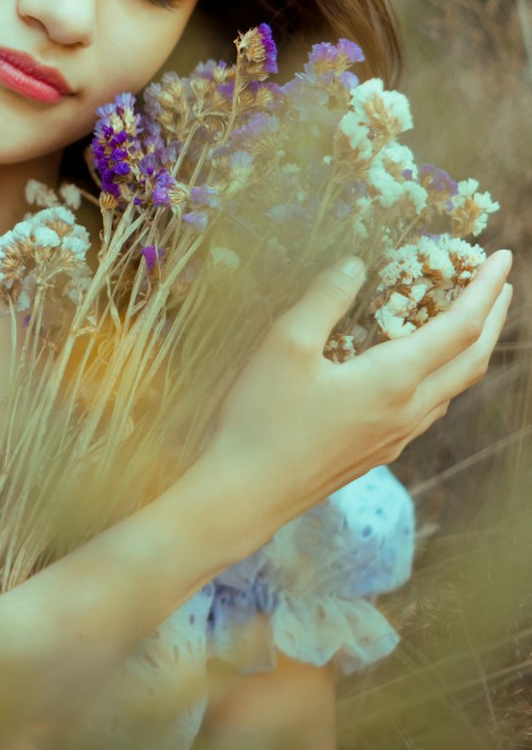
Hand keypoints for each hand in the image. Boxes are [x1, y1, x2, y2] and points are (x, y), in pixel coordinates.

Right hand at [192, 248, 512, 544]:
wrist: (246, 494)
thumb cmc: (261, 418)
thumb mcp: (285, 344)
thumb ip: (325, 298)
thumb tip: (355, 264)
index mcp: (393, 381)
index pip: (460, 327)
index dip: (485, 288)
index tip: (502, 255)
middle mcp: (407, 412)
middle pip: (472, 360)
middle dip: (493, 316)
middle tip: (500, 281)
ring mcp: (395, 437)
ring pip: (453, 387)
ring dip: (471, 348)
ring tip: (467, 318)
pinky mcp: (377, 452)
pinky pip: (430, 408)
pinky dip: (443, 375)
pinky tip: (422, 370)